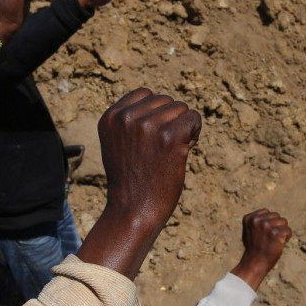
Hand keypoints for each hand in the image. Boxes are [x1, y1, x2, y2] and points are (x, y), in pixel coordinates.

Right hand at [77, 88, 201, 279]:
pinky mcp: (170, 137)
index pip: (145, 94)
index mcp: (111, 117)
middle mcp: (126, 117)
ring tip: (171, 151)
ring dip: (183, 127)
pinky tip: (184, 151)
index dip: (155, 113)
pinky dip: (194, 133)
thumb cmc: (130, 179)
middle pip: (165, 100)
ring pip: (181, 108)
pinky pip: (193, 118)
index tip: (152, 136)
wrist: (133, 210)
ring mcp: (148, 126)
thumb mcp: (118, 142)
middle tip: (162, 148)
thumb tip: (164, 102)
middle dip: (170, 120)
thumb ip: (132, 119)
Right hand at [231, 209, 291, 289]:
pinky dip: (287, 237)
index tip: (264, 233)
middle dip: (276, 225)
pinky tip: (280, 243)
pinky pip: (288, 231)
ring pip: (284, 222)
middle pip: (276, 215)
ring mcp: (267, 226)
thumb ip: (258, 220)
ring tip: (275, 240)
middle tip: (270, 238)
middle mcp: (258, 220)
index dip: (268, 222)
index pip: (266, 212)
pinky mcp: (276, 234)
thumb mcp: (250, 229)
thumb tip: (272, 215)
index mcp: (250, 218)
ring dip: (282, 231)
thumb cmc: (254, 247)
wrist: (255, 262)